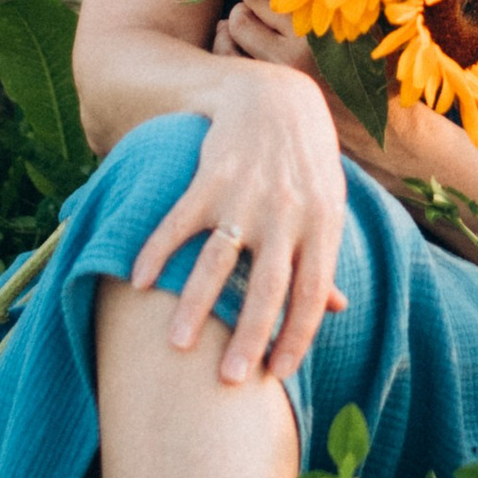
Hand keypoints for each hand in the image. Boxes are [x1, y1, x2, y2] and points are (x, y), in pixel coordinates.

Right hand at [128, 18, 349, 382]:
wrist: (275, 95)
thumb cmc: (305, 160)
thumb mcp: (327, 204)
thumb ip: (324, 255)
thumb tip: (337, 308)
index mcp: (322, 227)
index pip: (310, 296)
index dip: (295, 338)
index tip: (275, 375)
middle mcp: (287, 215)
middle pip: (268, 287)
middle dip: (249, 337)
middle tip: (228, 381)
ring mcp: (248, 196)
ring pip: (219, 260)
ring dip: (197, 304)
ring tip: (176, 344)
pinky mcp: (212, 176)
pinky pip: (181, 221)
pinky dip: (158, 250)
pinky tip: (140, 281)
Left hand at [219, 0, 415, 181]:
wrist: (390, 128)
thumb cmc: (383, 66)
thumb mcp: (369, 23)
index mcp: (316, 31)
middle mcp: (290, 58)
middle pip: (240, 15)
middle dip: (247, 7)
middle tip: (260, 7)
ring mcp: (276, 84)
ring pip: (229, 43)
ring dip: (234, 29)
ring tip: (250, 26)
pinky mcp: (269, 104)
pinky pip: (230, 71)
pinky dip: (229, 53)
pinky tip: (242, 50)